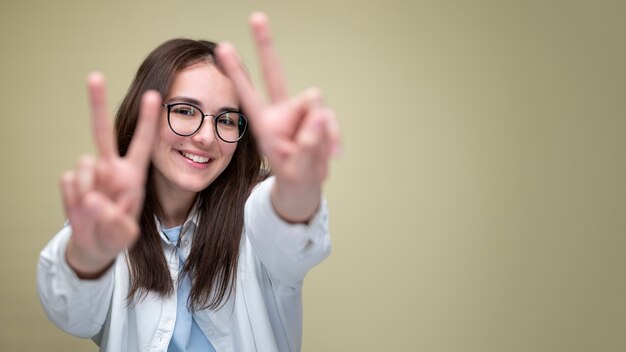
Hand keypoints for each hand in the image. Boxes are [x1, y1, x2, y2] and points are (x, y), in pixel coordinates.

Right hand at [61, 73, 160, 277]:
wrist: (95, 245)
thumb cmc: (117, 233)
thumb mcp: (126, 233)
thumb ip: (115, 219)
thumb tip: (92, 198)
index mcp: (133, 174)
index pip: (142, 143)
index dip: (147, 120)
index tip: (154, 95)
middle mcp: (110, 167)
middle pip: (102, 131)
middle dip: (97, 103)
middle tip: (94, 76)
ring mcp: (90, 173)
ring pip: (84, 165)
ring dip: (90, 189)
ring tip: (97, 209)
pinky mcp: (71, 181)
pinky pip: (69, 182)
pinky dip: (74, 200)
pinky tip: (83, 210)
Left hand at [216, 12, 341, 222]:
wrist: (306, 186)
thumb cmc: (294, 177)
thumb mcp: (298, 170)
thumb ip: (307, 145)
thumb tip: (319, 115)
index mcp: (264, 125)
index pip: (248, 95)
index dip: (237, 73)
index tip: (222, 48)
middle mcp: (281, 112)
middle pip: (275, 74)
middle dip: (266, 46)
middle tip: (256, 17)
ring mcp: (300, 113)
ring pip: (316, 104)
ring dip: (322, 132)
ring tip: (319, 155)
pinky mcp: (317, 116)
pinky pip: (329, 117)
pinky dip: (334, 135)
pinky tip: (331, 152)